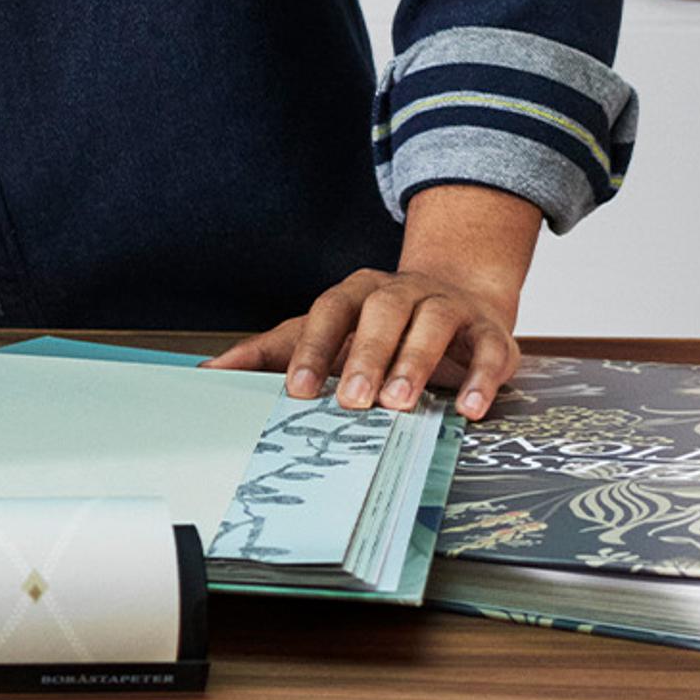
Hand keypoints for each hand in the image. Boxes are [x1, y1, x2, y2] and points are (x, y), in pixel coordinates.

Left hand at [206, 185, 540, 419]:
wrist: (457, 297)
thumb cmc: (374, 328)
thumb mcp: (320, 335)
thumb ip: (268, 353)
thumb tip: (208, 375)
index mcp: (356, 292)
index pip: (330, 311)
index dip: (314, 349)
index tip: (299, 390)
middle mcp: (402, 291)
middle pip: (383, 313)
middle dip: (367, 357)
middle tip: (355, 401)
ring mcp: (448, 306)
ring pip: (433, 324)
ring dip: (416, 363)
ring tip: (401, 405)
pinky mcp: (491, 331)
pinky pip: (491, 350)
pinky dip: (481, 378)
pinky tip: (467, 408)